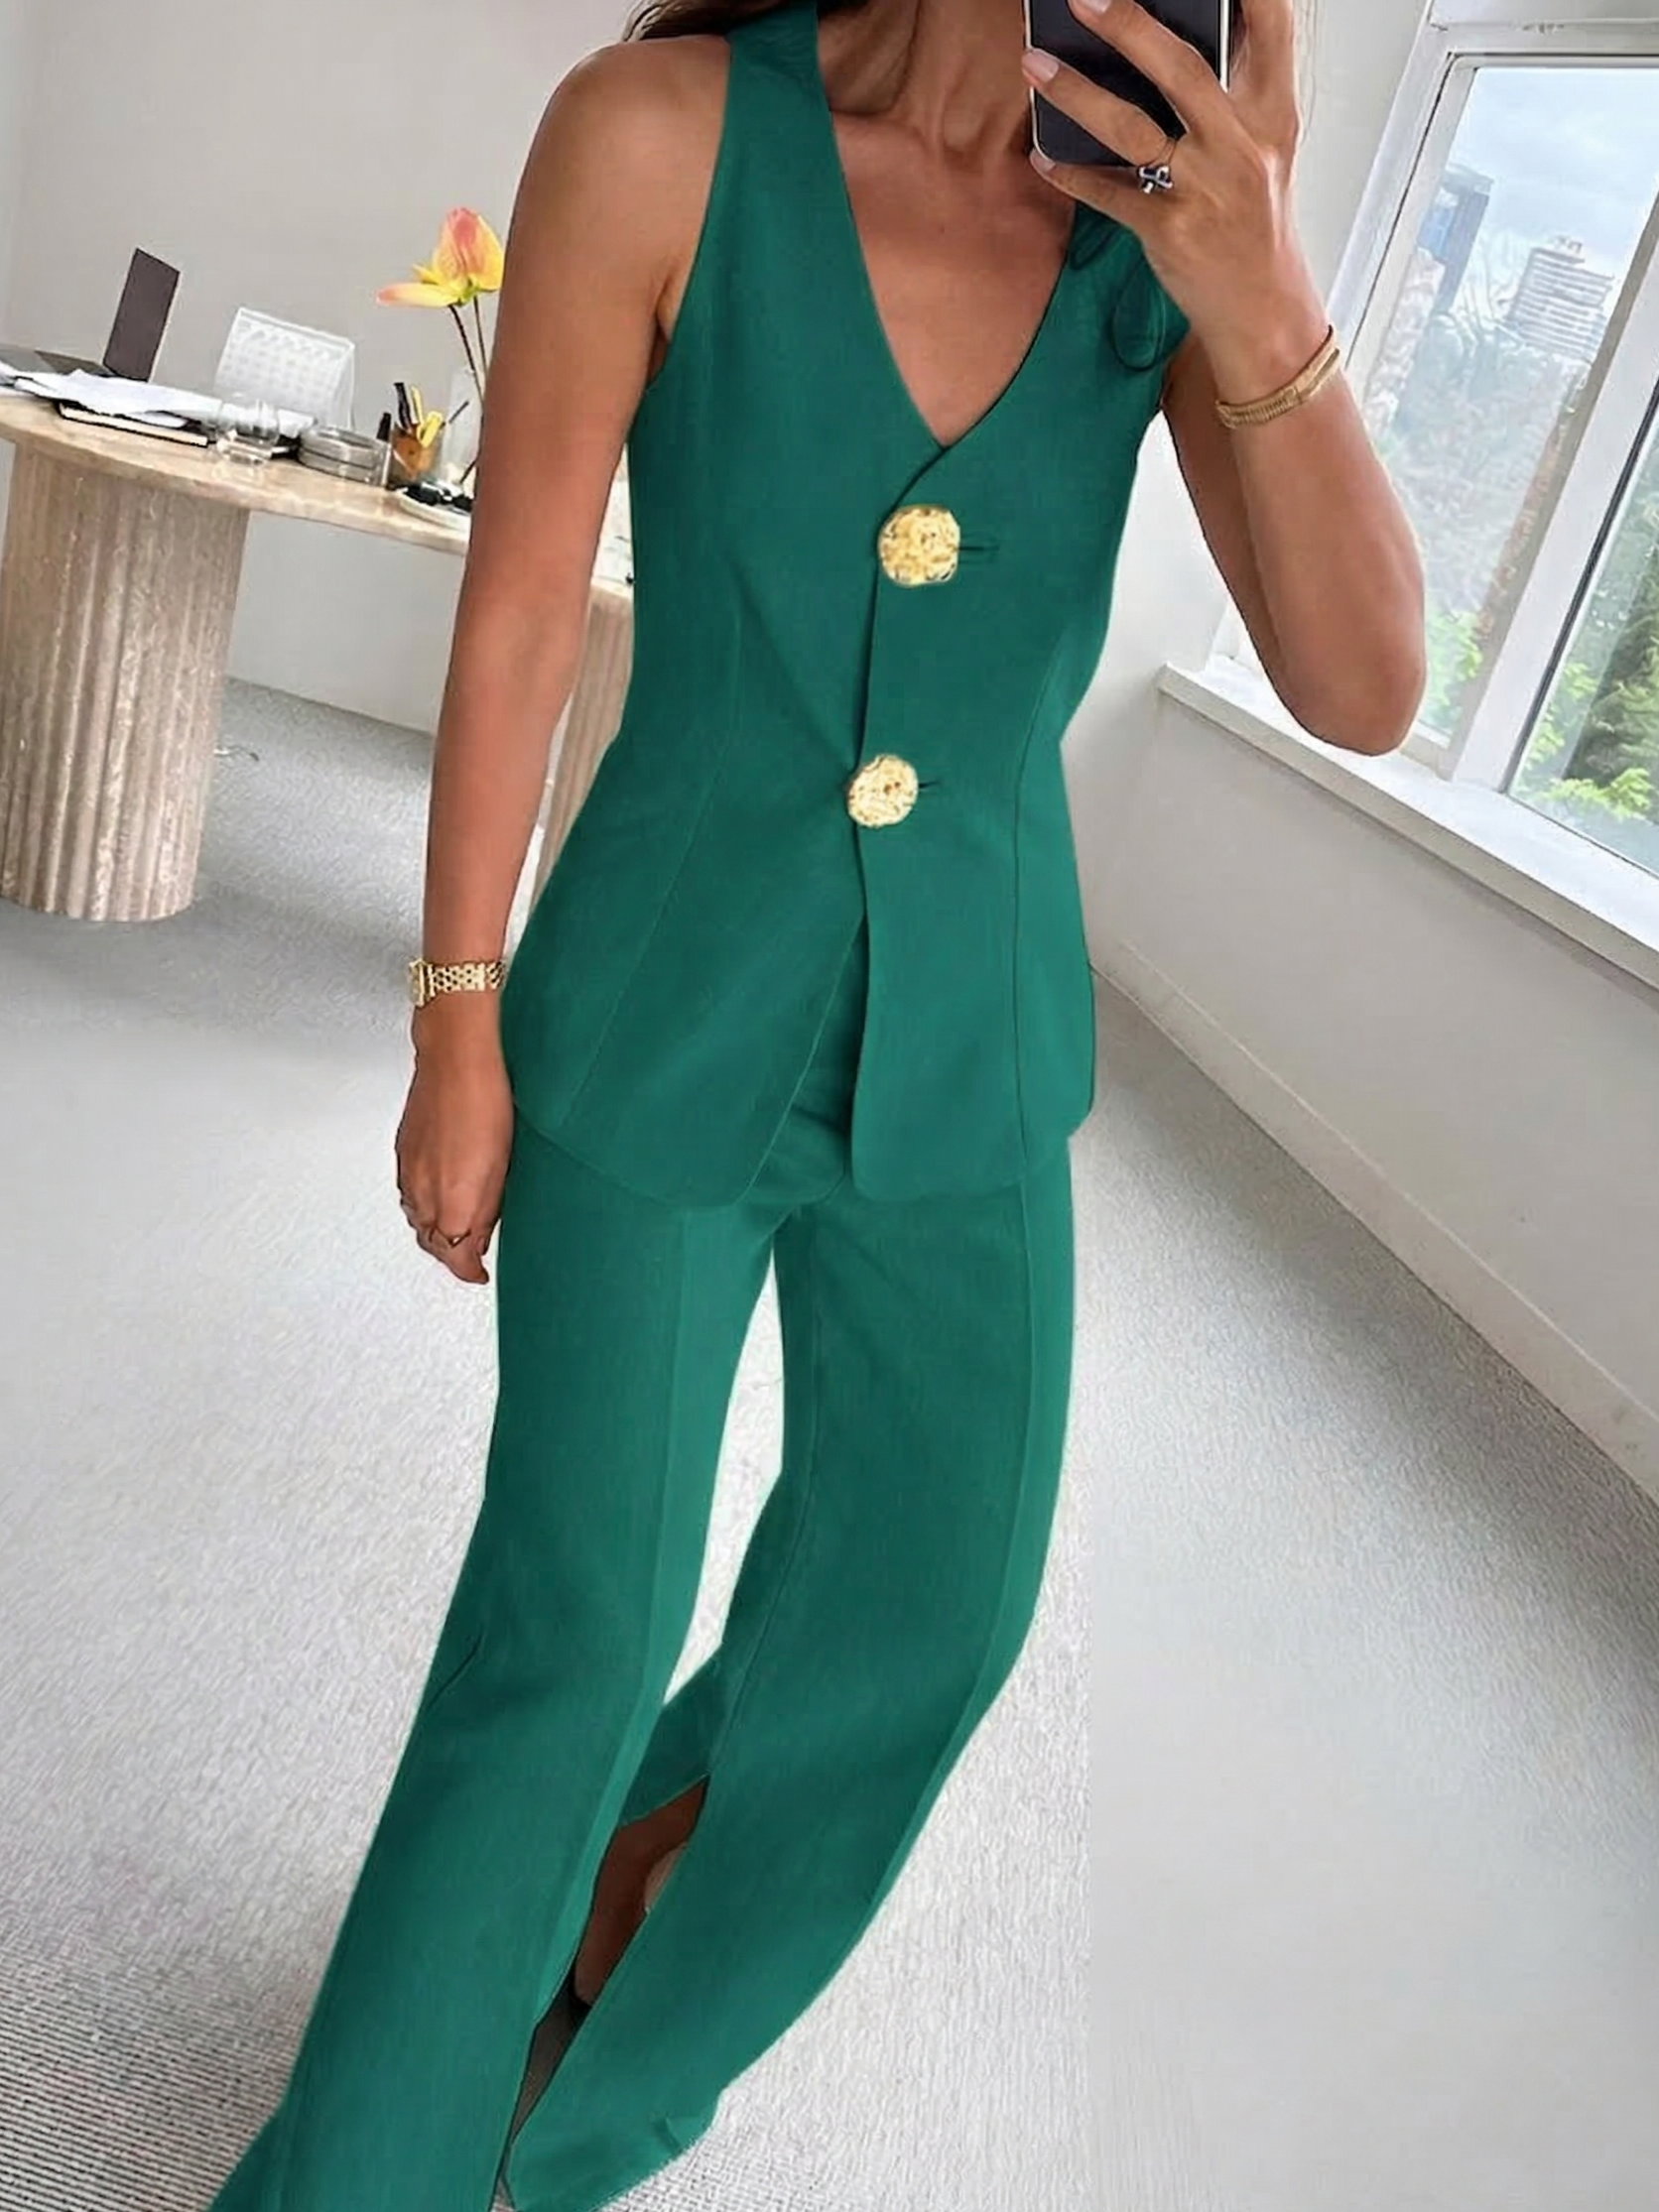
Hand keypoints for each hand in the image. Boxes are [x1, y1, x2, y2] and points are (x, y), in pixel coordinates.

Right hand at [394, 1014, 513, 1284]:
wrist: (455, 1059)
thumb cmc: (487, 1101)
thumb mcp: (503, 1166)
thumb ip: (489, 1210)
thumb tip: (480, 1237)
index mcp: (452, 1202)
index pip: (455, 1258)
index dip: (469, 1271)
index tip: (479, 1274)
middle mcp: (422, 1193)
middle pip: (431, 1243)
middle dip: (451, 1254)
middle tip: (472, 1254)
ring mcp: (408, 1173)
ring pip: (416, 1220)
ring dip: (435, 1231)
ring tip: (456, 1228)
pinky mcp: (402, 1154)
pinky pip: (408, 1195)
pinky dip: (422, 1206)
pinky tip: (438, 1196)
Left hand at [1021, 0, 1329, 398]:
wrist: (1262, 309)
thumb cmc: (1254, 221)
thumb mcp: (1264, 150)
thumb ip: (1234, 94)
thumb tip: (1173, 39)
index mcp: (1272, 113)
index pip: (1271, 27)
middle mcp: (1241, 145)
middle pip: (1183, 69)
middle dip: (1129, 26)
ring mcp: (1205, 189)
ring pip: (1133, 130)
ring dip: (1077, 93)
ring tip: (1034, 63)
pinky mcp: (1171, 232)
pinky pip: (1111, 194)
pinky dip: (1072, 174)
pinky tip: (1041, 157)